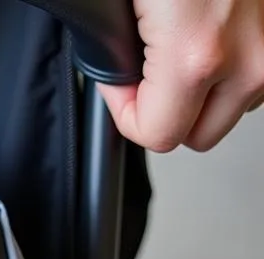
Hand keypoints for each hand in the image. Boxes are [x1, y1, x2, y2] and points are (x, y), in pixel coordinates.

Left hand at [99, 0, 263, 152]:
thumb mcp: (123, 4)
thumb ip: (117, 55)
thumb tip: (116, 82)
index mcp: (198, 55)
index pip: (158, 138)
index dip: (127, 117)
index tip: (118, 87)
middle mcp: (248, 55)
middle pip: (198, 136)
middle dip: (164, 113)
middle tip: (144, 76)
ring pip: (231, 108)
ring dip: (200, 92)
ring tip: (176, 48)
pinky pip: (251, 73)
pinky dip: (227, 65)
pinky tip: (205, 36)